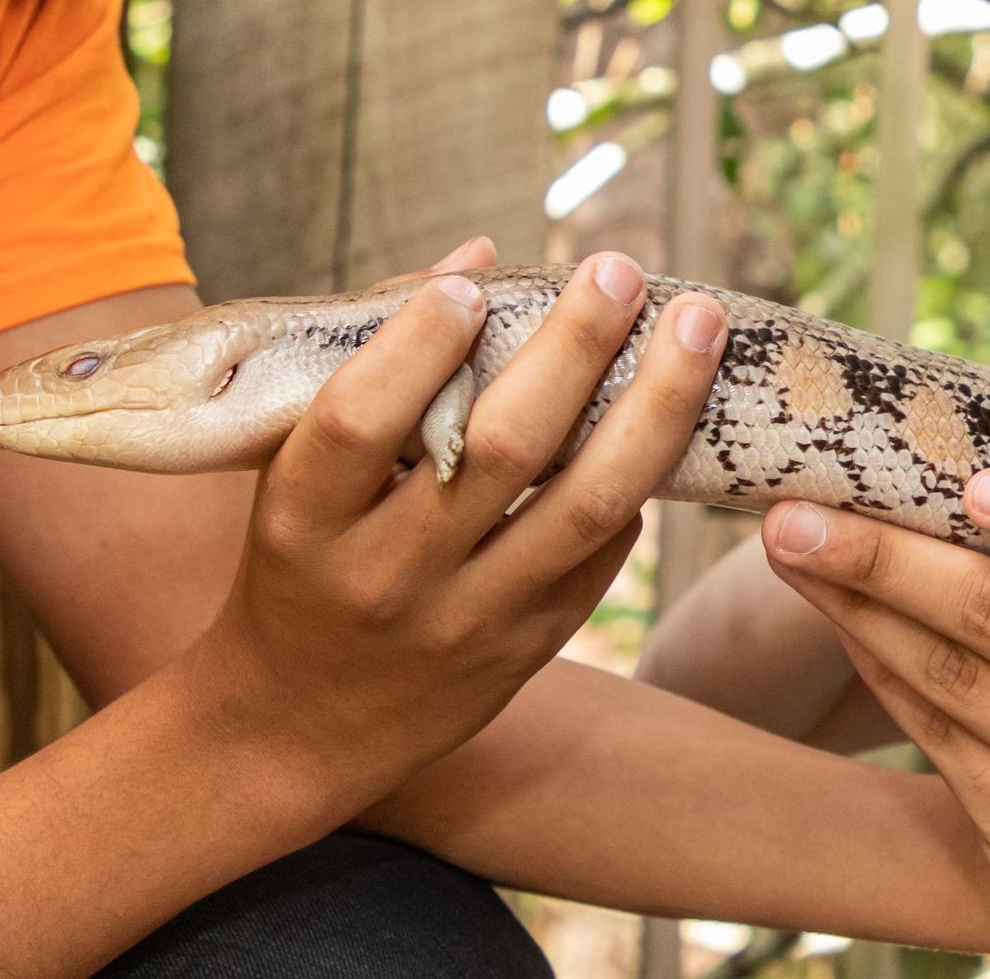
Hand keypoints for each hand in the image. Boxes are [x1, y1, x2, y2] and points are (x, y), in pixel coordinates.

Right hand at [175, 250, 725, 817]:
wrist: (295, 727)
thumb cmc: (296, 565)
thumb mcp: (293, 477)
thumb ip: (377, 368)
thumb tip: (478, 262)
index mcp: (305, 521)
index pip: (363, 419)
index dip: (419, 343)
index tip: (471, 286)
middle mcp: (386, 576)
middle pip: (504, 447)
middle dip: (576, 345)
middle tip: (619, 269)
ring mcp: (466, 621)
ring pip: (586, 502)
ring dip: (656, 404)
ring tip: (695, 326)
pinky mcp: (527, 649)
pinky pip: (604, 550)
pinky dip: (636, 476)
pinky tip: (665, 416)